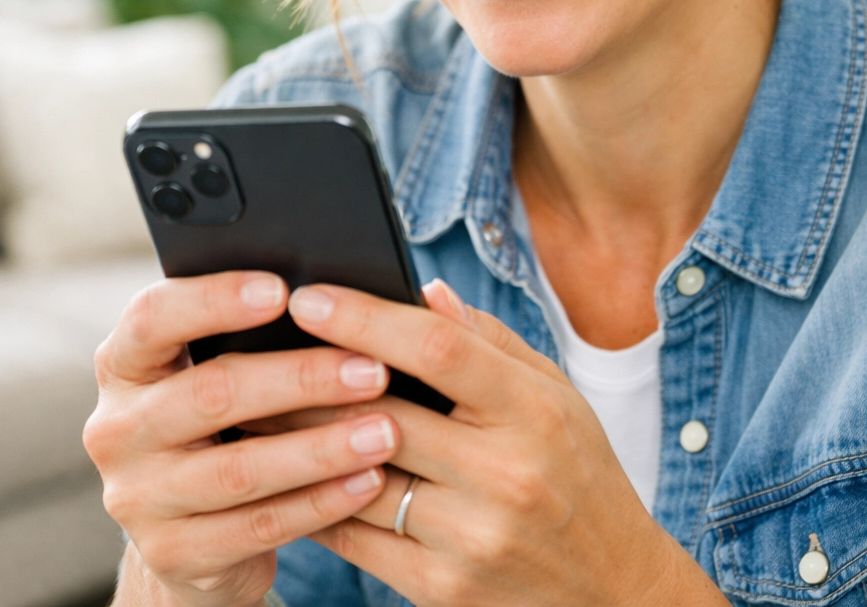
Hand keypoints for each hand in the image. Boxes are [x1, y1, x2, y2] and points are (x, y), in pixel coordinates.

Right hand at [83, 271, 399, 606]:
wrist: (188, 528)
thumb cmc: (219, 419)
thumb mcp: (211, 368)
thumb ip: (253, 332)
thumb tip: (337, 295)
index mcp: (126, 364)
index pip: (154, 317)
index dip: (215, 299)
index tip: (283, 290)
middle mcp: (118, 428)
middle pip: (211, 394)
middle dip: (300, 379)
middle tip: (372, 369)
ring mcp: (139, 498)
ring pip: (241, 470)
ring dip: (322, 449)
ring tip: (386, 431)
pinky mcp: (173, 554)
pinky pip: (259, 527)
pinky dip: (320, 503)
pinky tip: (367, 481)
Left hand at [263, 279, 729, 606]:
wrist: (614, 591)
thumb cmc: (579, 472)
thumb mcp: (554, 392)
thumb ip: (487, 340)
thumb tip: (423, 289)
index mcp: (533, 410)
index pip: (437, 348)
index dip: (364, 317)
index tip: (306, 297)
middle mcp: (505, 473)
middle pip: (382, 413)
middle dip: (308, 378)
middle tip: (253, 347)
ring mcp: (473, 537)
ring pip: (355, 477)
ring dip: (296, 440)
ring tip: (254, 406)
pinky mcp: (442, 587)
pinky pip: (356, 536)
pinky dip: (313, 498)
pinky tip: (285, 471)